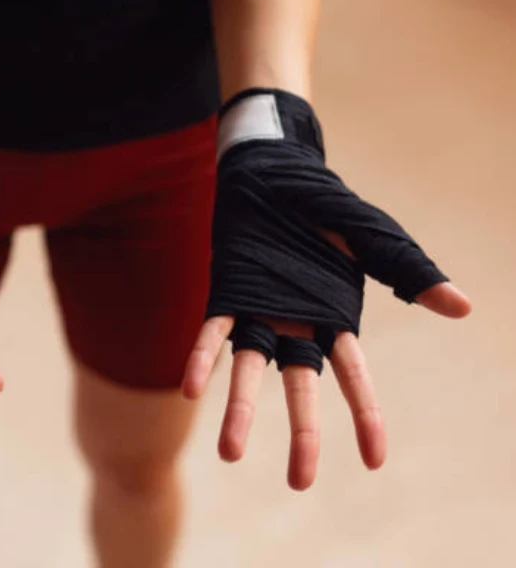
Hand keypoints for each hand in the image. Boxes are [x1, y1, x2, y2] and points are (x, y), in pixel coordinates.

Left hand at [184, 88, 471, 489]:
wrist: (274, 169)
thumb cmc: (323, 203)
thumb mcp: (370, 236)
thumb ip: (407, 269)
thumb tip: (462, 306)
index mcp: (333, 316)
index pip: (352, 377)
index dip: (364, 417)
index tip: (373, 461)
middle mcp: (295, 323)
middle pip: (300, 387)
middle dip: (302, 433)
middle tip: (299, 482)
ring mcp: (259, 310)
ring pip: (250, 370)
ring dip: (240, 410)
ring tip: (229, 454)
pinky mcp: (227, 292)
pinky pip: (213, 332)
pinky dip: (203, 359)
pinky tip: (191, 389)